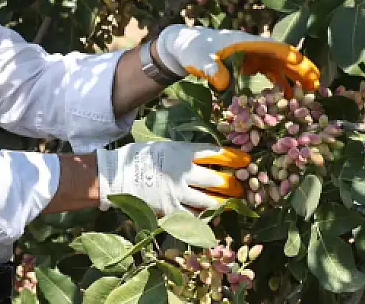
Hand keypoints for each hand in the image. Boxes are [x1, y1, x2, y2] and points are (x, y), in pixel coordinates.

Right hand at [95, 142, 249, 214]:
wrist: (118, 175)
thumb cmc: (142, 157)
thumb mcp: (167, 147)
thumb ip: (189, 152)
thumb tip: (212, 155)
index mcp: (183, 153)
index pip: (216, 154)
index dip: (234, 158)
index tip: (247, 159)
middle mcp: (184, 173)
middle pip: (219, 180)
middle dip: (235, 184)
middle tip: (242, 185)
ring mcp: (178, 193)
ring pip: (211, 201)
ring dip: (226, 202)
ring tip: (233, 201)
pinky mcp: (171, 209)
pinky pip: (195, 216)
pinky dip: (206, 216)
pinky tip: (214, 215)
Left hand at [154, 25, 319, 92]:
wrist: (183, 47)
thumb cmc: (192, 49)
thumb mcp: (200, 60)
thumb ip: (212, 70)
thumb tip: (223, 84)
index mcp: (248, 42)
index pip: (277, 49)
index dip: (294, 60)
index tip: (309, 72)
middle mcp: (254, 47)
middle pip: (284, 57)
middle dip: (301, 70)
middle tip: (318, 86)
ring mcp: (252, 55)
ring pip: (279, 65)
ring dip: (293, 78)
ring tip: (308, 94)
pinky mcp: (248, 63)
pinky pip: (269, 72)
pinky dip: (279, 83)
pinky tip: (286, 97)